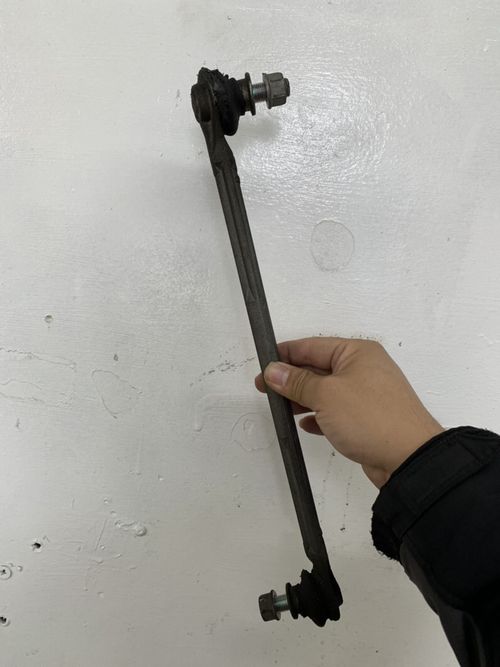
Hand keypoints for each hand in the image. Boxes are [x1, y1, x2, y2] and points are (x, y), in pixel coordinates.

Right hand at [255, 337, 443, 487]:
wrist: (409, 460)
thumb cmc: (375, 419)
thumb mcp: (326, 395)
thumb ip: (297, 382)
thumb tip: (274, 371)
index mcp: (357, 353)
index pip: (312, 346)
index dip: (285, 355)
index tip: (264, 365)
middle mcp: (364, 369)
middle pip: (318, 368)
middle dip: (291, 379)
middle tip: (266, 389)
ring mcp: (366, 395)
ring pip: (325, 391)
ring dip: (302, 399)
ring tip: (281, 408)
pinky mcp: (367, 419)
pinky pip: (336, 412)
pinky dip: (319, 417)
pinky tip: (306, 425)